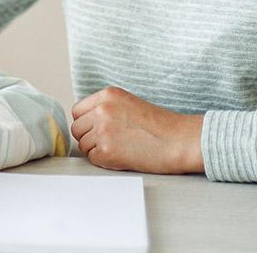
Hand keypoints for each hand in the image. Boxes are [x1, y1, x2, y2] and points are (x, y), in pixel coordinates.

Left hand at [70, 86, 203, 173]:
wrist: (179, 141)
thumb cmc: (160, 126)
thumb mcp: (129, 104)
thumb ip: (106, 108)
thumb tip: (85, 122)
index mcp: (108, 95)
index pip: (78, 110)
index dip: (87, 122)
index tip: (99, 129)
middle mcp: (102, 110)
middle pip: (77, 128)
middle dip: (89, 137)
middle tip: (111, 142)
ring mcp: (102, 130)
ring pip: (83, 145)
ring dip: (97, 150)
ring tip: (121, 148)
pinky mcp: (106, 151)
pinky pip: (93, 159)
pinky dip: (105, 161)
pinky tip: (123, 156)